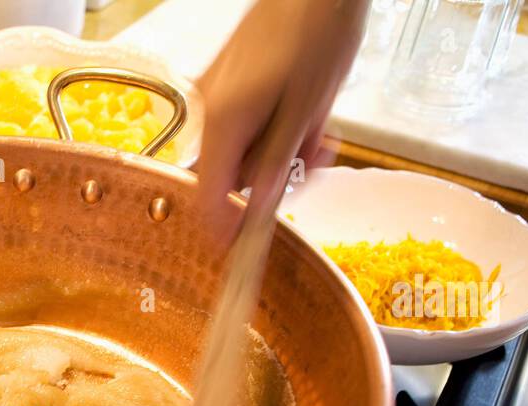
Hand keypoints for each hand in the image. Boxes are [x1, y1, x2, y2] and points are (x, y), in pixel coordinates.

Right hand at [195, 0, 367, 242]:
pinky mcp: (230, 83)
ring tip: (321, 130)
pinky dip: (276, 129)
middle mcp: (210, 111)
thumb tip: (259, 210)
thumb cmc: (318, 34)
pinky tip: (308, 112)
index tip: (244, 249)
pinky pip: (248, 124)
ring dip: (283, 152)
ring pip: (244, 149)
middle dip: (274, 177)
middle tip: (316, 161)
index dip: (225, 228)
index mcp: (223, 122)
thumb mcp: (307, 110)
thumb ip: (278, 164)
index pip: (207, 197)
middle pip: (230, 174)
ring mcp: (217, 95)